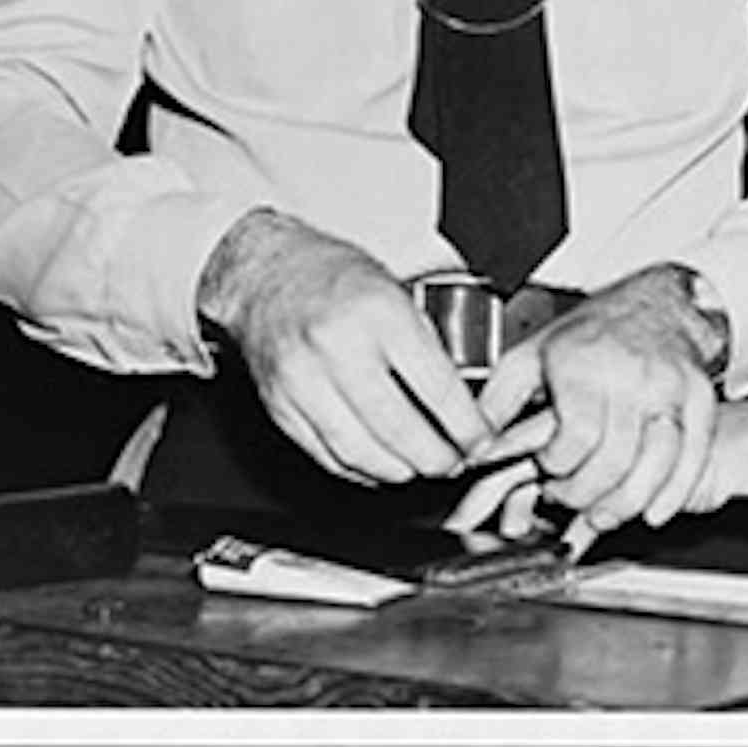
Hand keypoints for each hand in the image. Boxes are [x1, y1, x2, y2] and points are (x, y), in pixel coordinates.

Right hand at [197, 208, 486, 484]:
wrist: (265, 274)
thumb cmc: (335, 278)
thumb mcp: (397, 290)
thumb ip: (427, 343)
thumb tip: (463, 400)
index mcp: (379, 313)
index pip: (436, 388)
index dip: (466, 426)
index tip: (482, 440)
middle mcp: (338, 348)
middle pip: (399, 430)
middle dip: (437, 459)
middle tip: (457, 462)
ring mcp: (303, 382)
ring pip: (361, 453)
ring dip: (400, 472)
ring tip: (422, 468)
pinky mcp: (279, 408)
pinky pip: (327, 455)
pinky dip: (360, 470)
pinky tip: (382, 466)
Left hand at [446, 264, 718, 541]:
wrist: (656, 302)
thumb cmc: (591, 334)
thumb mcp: (531, 356)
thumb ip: (496, 403)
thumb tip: (469, 450)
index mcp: (584, 363)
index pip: (575, 439)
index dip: (557, 468)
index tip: (547, 471)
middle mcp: (631, 374)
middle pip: (613, 459)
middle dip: (585, 494)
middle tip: (569, 498)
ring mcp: (671, 387)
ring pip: (655, 464)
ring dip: (626, 503)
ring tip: (603, 513)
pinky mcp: (700, 399)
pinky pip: (692, 458)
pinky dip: (672, 493)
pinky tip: (653, 511)